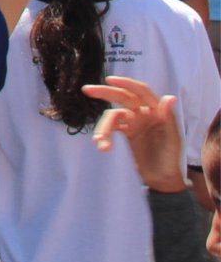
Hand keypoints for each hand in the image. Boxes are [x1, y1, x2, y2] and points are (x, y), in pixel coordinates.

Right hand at [84, 77, 187, 191]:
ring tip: (100, 142)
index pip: (141, 91)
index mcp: (156, 111)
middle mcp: (143, 113)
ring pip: (113, 115)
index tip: (109, 80)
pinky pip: (111, 128)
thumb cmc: (171, 159)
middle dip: (104, 93)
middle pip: (122, 97)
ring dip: (104, 127)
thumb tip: (170, 97)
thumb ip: (169, 118)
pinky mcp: (126, 132)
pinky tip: (101, 144)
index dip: (126, 83)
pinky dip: (104, 134)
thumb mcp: (173, 140)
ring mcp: (133, 122)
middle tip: (87, 90)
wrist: (162, 180)